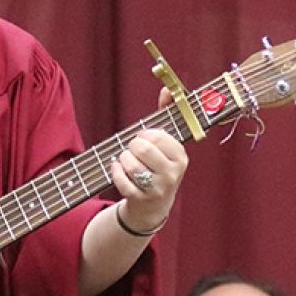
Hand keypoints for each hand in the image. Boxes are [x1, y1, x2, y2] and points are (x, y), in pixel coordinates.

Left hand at [107, 111, 188, 233]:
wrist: (154, 207)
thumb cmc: (159, 167)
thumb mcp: (167, 145)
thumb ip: (167, 115)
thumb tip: (167, 89)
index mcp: (180, 157)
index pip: (158, 136)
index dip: (145, 134)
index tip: (144, 138)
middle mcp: (172, 174)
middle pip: (143, 149)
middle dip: (132, 146)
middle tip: (133, 150)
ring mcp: (157, 189)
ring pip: (131, 164)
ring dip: (122, 159)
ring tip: (126, 160)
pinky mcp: (141, 200)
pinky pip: (121, 180)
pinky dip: (115, 172)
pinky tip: (117, 168)